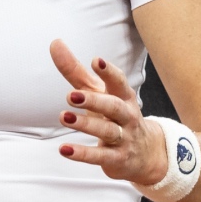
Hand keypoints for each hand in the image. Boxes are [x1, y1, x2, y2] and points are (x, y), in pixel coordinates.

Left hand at [49, 39, 166, 186]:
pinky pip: (100, 156)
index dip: (109, 72)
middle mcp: (126, 116)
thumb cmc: (113, 115)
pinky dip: (82, 153)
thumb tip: (55, 42)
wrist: (146, 154)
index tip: (96, 61)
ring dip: (85, 124)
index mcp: (123, 96)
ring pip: (106, 131)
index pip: (119, 82)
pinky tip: (64, 149)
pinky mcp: (117, 159)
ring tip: (63, 117)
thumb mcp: (97, 92)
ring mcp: (123, 138)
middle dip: (93, 100)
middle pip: (113, 106)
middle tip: (71, 95)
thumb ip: (75, 70)